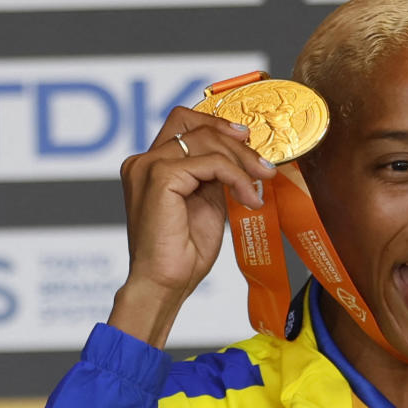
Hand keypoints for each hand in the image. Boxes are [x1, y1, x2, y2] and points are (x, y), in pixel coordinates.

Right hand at [107, 107, 272, 347]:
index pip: (183, 122)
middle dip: (235, 142)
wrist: (164, 284)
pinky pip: (211, 163)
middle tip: (263, 167)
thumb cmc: (182, 253)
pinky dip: (236, 177)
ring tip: (259, 186)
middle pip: (195, 125)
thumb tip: (243, 158)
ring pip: (206, 141)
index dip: (216, 123)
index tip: (246, 139)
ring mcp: (149, 167)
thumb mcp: (206, 203)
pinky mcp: (160, 177)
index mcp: (150, 166)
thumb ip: (214, 177)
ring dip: (242, 162)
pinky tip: (248, 198)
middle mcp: (144, 161)